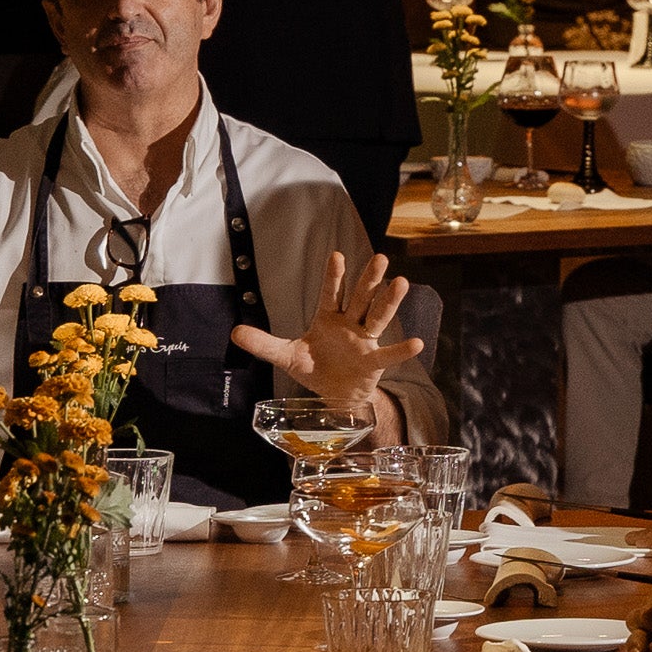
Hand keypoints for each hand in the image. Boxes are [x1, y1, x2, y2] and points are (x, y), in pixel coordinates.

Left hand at [231, 248, 429, 418]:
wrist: (334, 396)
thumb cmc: (315, 368)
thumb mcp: (286, 356)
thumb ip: (263, 344)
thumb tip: (234, 332)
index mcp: (327, 319)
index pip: (330, 294)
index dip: (334, 276)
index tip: (337, 255)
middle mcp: (349, 324)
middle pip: (360, 298)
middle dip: (368, 280)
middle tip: (379, 258)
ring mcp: (364, 341)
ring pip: (378, 317)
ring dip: (389, 301)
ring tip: (401, 282)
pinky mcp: (373, 362)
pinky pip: (389, 354)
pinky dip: (402, 350)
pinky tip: (417, 342)